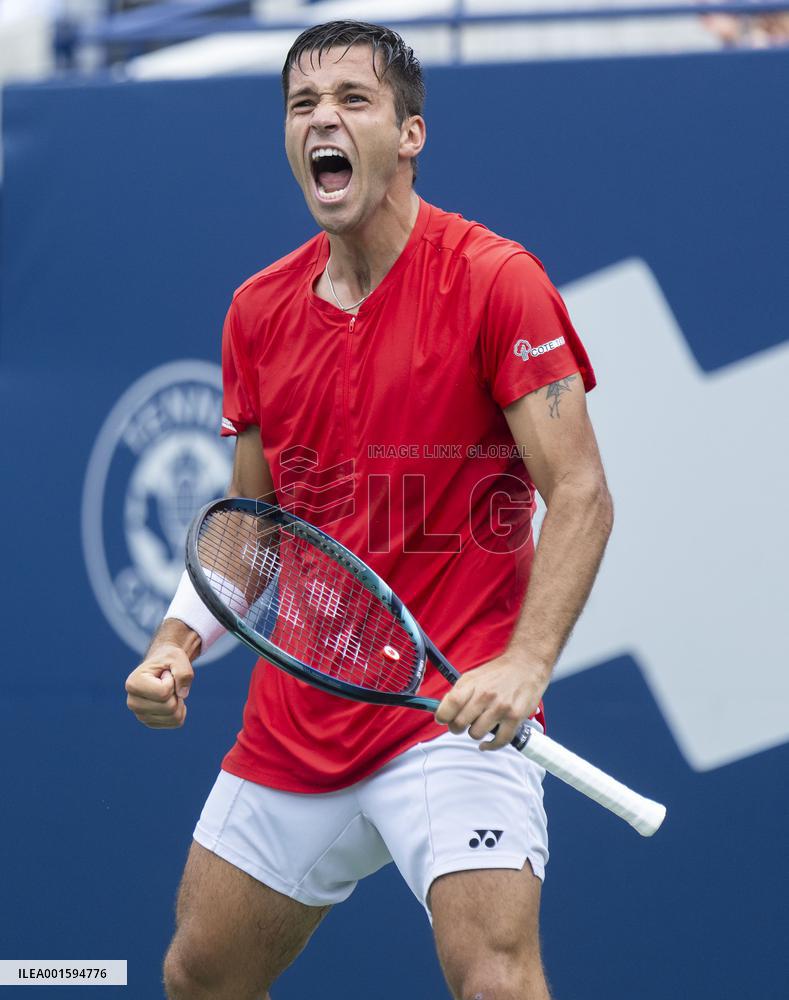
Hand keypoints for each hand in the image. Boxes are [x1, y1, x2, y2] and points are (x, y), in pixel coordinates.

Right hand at [125, 642, 194, 728]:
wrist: (162, 667)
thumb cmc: (168, 660)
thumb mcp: (177, 657)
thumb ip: (183, 672)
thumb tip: (182, 694)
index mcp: (133, 684)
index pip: (164, 692)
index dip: (172, 681)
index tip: (165, 674)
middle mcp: (132, 703)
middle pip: (170, 707)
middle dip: (177, 693)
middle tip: (169, 683)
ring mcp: (140, 715)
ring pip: (174, 717)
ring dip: (179, 701)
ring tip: (169, 690)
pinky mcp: (150, 722)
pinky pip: (176, 722)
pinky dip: (180, 710)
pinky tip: (170, 700)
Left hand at [434, 653, 548, 750]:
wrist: (526, 665)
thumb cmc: (498, 673)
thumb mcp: (473, 676)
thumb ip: (459, 693)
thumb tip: (442, 710)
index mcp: (472, 684)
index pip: (450, 704)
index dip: (442, 716)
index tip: (443, 719)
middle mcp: (485, 695)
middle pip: (460, 723)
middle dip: (457, 727)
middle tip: (462, 724)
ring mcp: (501, 707)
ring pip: (476, 734)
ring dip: (475, 733)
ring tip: (481, 725)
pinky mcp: (515, 717)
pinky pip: (499, 741)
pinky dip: (490, 746)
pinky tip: (487, 743)